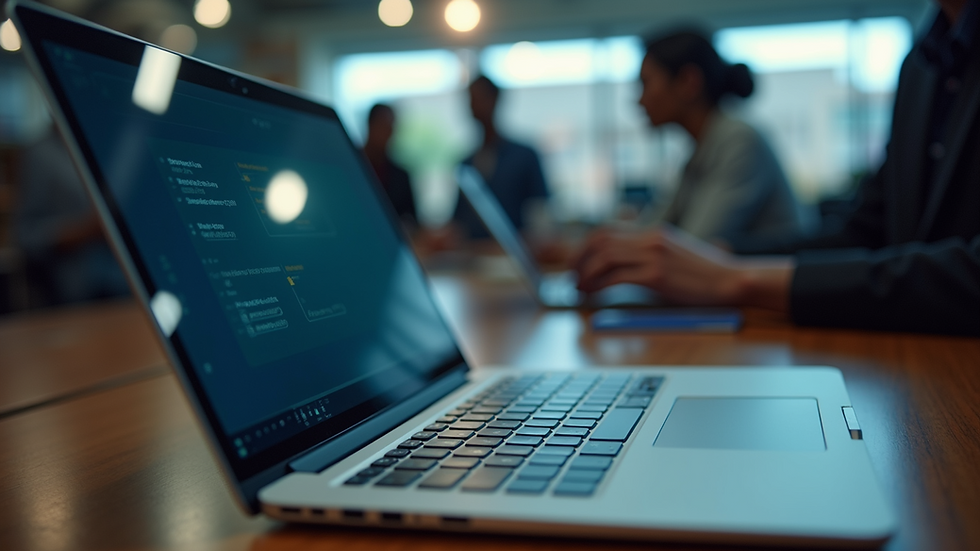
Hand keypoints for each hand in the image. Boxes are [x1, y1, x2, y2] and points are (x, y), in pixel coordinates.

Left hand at [571, 225, 794, 310]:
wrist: (733, 280)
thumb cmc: (707, 275)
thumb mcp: (676, 255)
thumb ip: (651, 257)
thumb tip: (623, 270)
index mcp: (653, 233)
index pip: (607, 230)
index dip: (585, 246)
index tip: (576, 262)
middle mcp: (650, 239)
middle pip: (600, 240)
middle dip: (578, 258)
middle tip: (570, 276)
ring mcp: (653, 256)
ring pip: (604, 257)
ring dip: (585, 273)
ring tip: (578, 288)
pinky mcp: (656, 276)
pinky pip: (616, 277)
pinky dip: (598, 285)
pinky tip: (592, 294)